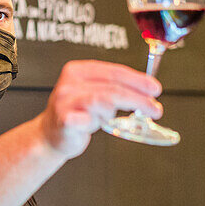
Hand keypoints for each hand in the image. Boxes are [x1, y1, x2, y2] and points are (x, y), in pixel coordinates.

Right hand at [39, 60, 163, 157]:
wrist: (50, 134)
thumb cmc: (76, 113)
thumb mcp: (94, 94)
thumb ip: (114, 87)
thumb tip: (147, 89)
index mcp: (77, 71)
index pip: (114, 71)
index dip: (137, 80)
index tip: (154, 88)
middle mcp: (70, 83)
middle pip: (112, 87)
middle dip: (137, 97)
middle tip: (153, 107)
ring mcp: (65, 101)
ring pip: (102, 101)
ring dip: (116, 112)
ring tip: (123, 118)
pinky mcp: (64, 120)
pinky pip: (86, 120)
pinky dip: (95, 122)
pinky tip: (98, 124)